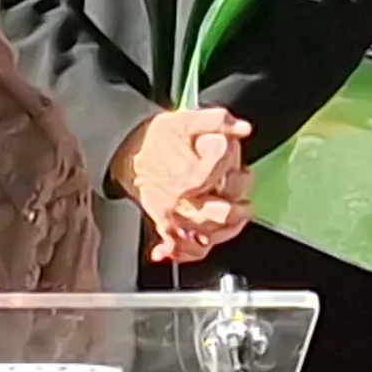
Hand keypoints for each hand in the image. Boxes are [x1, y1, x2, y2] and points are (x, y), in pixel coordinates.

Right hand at [110, 108, 248, 263]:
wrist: (126, 150)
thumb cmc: (155, 137)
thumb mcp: (186, 119)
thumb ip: (217, 120)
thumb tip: (242, 128)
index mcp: (188, 176)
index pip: (220, 180)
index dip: (234, 170)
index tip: (237, 162)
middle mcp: (181, 200)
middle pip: (217, 215)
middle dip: (238, 209)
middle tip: (246, 203)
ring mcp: (172, 214)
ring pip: (203, 235)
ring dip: (224, 231)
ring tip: (235, 221)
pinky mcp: (164, 222)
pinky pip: (178, 246)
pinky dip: (187, 253)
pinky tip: (199, 248)